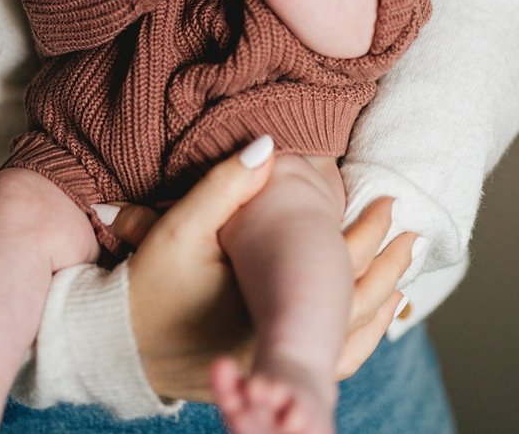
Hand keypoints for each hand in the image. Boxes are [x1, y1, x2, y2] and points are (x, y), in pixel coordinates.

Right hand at [117, 144, 412, 401]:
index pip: (334, 262)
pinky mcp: (268, 372)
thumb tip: (267, 146)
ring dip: (378, 297)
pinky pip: (334, 357)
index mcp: (269, 305)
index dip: (363, 229)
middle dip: (380, 260)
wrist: (115, 346)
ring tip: (400, 273)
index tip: (382, 199)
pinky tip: (370, 317)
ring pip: (350, 333)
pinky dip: (359, 332)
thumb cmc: (145, 288)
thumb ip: (223, 187)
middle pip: (352, 298)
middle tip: (403, 227)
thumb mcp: (177, 230)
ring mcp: (278, 362)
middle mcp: (282, 341)